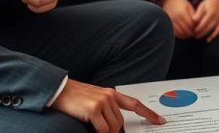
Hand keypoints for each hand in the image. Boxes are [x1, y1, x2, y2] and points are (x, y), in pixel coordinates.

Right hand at [50, 79, 164, 132]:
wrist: (58, 90)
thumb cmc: (74, 97)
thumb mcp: (94, 99)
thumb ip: (107, 108)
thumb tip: (114, 125)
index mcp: (111, 93)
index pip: (135, 104)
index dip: (148, 113)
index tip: (159, 120)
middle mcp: (109, 96)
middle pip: (120, 122)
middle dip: (113, 131)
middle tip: (102, 130)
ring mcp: (102, 102)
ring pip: (113, 127)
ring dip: (105, 132)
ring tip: (93, 127)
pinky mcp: (94, 109)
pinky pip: (103, 130)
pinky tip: (91, 128)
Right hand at [161, 0, 195, 39]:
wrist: (169, 0)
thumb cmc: (181, 3)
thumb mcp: (188, 6)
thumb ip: (193, 14)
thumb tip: (198, 24)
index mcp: (182, 12)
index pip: (191, 24)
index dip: (195, 28)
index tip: (198, 28)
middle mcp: (176, 17)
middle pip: (186, 29)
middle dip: (191, 32)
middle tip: (195, 33)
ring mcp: (171, 21)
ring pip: (180, 32)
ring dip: (186, 35)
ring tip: (190, 34)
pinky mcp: (169, 24)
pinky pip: (175, 33)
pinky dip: (180, 35)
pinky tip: (184, 34)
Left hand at [192, 0, 218, 41]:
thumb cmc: (209, 4)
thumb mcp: (203, 5)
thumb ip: (197, 12)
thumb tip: (192, 20)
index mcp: (206, 9)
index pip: (197, 18)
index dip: (192, 24)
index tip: (189, 27)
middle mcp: (213, 14)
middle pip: (203, 25)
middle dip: (196, 31)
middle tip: (192, 34)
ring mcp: (218, 19)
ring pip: (209, 29)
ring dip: (202, 34)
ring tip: (197, 36)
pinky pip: (217, 31)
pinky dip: (212, 36)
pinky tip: (208, 40)